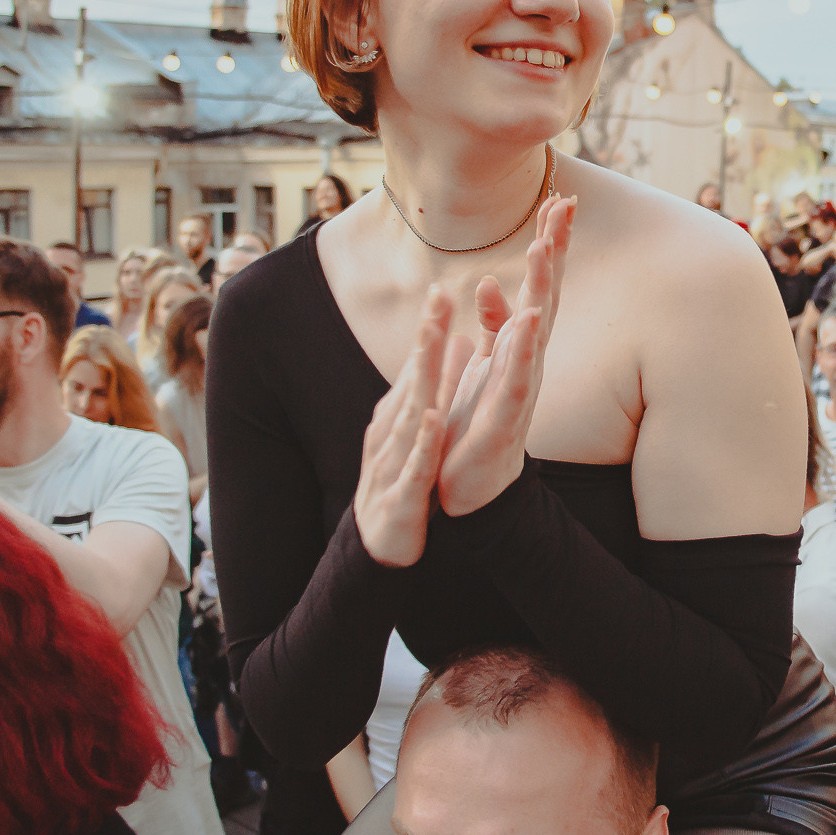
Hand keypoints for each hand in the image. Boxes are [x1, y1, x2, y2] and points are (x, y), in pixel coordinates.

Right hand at [352, 289, 451, 567]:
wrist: (379, 546)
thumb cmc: (399, 479)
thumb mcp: (418, 427)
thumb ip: (437, 385)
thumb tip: (456, 338)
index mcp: (401, 414)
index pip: (417, 367)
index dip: (430, 328)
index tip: (443, 287)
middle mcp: (393, 431)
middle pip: (412, 380)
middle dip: (425, 339)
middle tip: (438, 297)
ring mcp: (394, 462)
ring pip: (410, 417)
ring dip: (423, 381)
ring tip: (438, 344)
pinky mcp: (402, 497)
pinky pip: (414, 466)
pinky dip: (421, 442)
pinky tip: (430, 419)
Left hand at [437, 197, 573, 517]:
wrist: (469, 488)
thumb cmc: (477, 425)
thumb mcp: (482, 365)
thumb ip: (491, 326)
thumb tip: (486, 284)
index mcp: (519, 346)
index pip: (540, 286)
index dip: (549, 244)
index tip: (559, 199)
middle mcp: (528, 362)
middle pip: (547, 295)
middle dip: (554, 250)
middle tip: (565, 203)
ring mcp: (521, 388)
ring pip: (536, 329)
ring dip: (543, 287)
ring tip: (544, 246)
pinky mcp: (505, 418)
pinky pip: (516, 377)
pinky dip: (522, 348)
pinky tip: (529, 318)